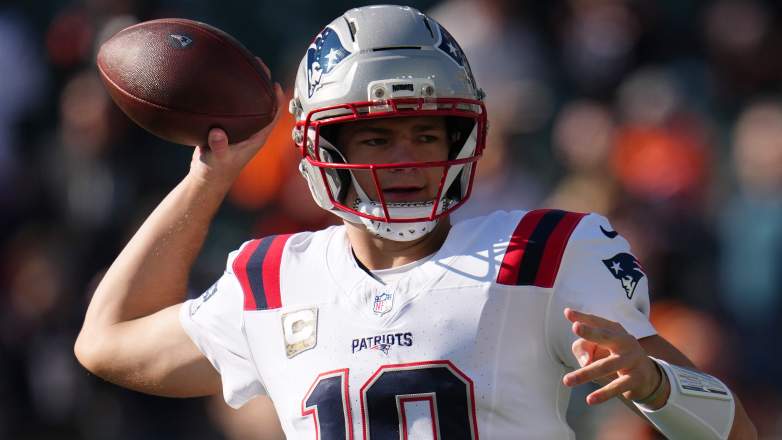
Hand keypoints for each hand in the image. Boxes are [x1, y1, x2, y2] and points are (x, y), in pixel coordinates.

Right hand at [189, 58, 285, 187]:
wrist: (205, 178)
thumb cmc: (215, 171)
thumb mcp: (217, 159)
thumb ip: (218, 147)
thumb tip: (218, 133)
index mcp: (257, 137)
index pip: (274, 115)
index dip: (278, 99)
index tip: (275, 83)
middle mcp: (252, 130)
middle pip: (264, 103)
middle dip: (263, 84)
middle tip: (258, 64)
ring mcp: (241, 128)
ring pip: (249, 102)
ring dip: (249, 85)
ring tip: (243, 64)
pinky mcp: (228, 126)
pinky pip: (234, 106)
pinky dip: (231, 94)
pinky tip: (221, 79)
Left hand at [561, 308, 662, 405]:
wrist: (647, 377)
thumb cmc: (615, 358)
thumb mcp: (598, 350)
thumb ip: (584, 349)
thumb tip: (585, 363)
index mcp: (615, 330)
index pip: (597, 322)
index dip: (583, 317)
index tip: (567, 312)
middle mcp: (625, 341)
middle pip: (605, 335)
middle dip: (590, 332)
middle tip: (575, 327)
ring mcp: (632, 359)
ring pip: (605, 366)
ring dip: (585, 374)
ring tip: (567, 381)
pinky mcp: (636, 378)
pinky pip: (617, 386)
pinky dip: (603, 394)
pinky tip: (590, 400)